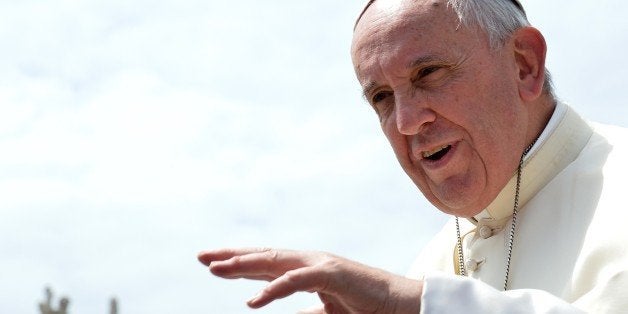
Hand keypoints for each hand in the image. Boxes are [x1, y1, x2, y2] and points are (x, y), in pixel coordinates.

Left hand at [197, 248, 421, 312]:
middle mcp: (309, 262)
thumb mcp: (324, 311)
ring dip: (244, 265)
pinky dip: (274, 289)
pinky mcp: (333, 274)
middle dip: (232, 256)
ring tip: (216, 269)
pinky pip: (297, 281)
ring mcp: (320, 265)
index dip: (238, 262)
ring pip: (274, 262)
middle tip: (202, 257)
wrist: (400, 306)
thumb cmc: (363, 308)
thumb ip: (303, 310)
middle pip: (263, 257)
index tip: (213, 263)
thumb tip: (282, 312)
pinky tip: (252, 301)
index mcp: (305, 270)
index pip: (264, 264)